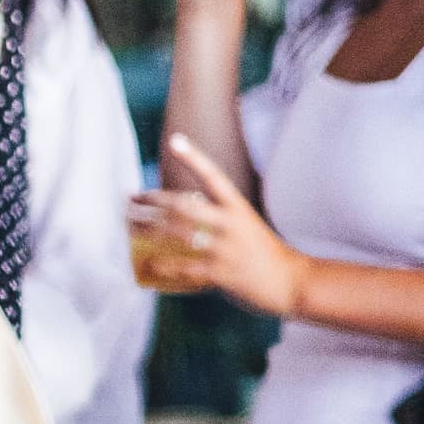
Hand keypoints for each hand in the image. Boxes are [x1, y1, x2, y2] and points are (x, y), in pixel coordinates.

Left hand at [135, 130, 308, 317]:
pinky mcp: (220, 273)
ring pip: (175, 234)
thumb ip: (217, 219)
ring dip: (147, 230)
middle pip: (182, 205)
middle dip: (152, 201)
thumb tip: (179, 219)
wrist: (293, 281)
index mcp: (238, 208)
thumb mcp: (245, 225)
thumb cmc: (263, 253)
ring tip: (130, 228)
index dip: (194, 158)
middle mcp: (230, 224)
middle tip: (131, 199)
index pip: (214, 176)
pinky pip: (182, 267)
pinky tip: (146, 263)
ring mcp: (225, 248)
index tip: (175, 141)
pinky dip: (161, 265)